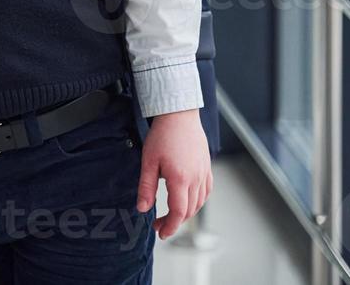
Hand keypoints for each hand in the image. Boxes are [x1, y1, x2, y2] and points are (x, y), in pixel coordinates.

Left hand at [137, 109, 212, 238]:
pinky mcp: (207, 168)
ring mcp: (204, 174)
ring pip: (199, 203)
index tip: (161, 232)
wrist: (179, 116)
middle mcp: (196, 179)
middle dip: (175, 221)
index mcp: (180, 179)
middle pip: (189, 211)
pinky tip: (187, 200)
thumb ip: (146, 187)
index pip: (179, 212)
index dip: (170, 226)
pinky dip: (197, 201)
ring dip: (186, 213)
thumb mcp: (148, 161)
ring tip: (171, 214)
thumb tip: (142, 208)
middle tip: (159, 223)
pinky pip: (206, 192)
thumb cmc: (162, 135)